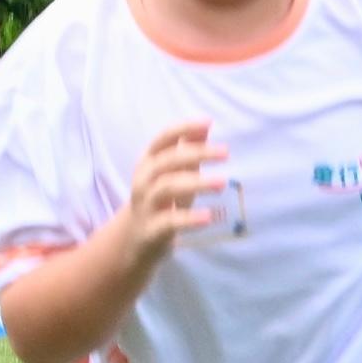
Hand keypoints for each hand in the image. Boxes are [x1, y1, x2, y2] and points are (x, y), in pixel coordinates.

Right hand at [116, 118, 224, 262]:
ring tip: (222, 183)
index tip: (208, 122)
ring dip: (196, 183)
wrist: (136, 239)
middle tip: (225, 152)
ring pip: (167, 188)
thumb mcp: (174, 174)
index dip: (183, 128)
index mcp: (148, 162)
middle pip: (167, 161)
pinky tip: (209, 217)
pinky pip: (170, 222)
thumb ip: (188, 151)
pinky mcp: (151, 230)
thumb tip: (205, 126)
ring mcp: (146, 205)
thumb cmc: (162, 200)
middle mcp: (144, 180)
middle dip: (196, 153)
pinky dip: (189, 218)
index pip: (162, 139)